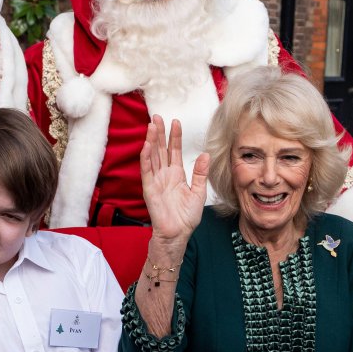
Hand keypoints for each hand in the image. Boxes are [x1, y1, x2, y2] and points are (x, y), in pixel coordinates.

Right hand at [140, 115, 208, 249]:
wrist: (178, 234)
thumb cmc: (186, 217)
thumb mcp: (199, 192)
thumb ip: (201, 173)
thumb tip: (206, 155)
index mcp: (176, 174)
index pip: (174, 151)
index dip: (175, 137)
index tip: (176, 122)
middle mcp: (165, 175)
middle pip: (160, 149)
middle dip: (159, 133)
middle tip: (157, 117)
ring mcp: (156, 181)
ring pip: (152, 157)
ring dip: (151, 141)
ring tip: (151, 126)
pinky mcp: (150, 190)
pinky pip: (147, 172)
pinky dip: (146, 159)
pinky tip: (147, 146)